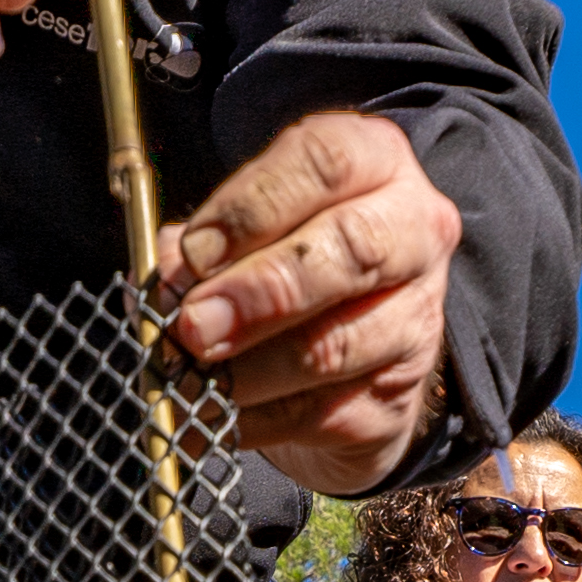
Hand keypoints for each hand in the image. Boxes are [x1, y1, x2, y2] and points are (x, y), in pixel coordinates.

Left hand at [157, 107, 462, 490]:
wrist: (347, 349)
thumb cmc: (283, 260)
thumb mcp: (245, 228)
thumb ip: (202, 245)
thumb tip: (166, 283)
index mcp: (373, 162)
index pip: (324, 164)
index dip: (252, 208)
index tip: (195, 253)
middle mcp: (413, 229)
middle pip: (349, 249)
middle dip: (259, 291)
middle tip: (195, 324)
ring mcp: (415, 317)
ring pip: (332, 345)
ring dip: (246, 369)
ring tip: (189, 376)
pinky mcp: (396, 397)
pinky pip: (317, 412)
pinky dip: (248, 420)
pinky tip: (204, 419)